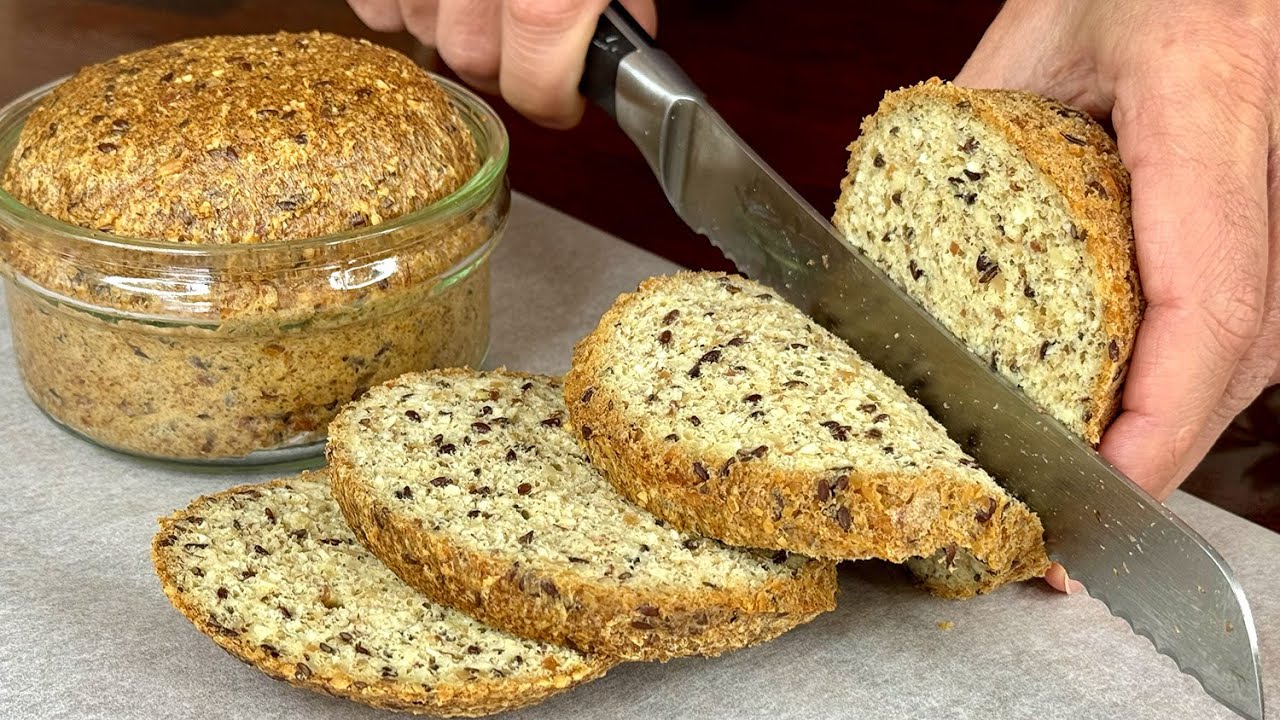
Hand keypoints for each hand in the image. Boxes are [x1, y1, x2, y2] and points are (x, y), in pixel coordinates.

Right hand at [348, 0, 656, 126]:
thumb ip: (620, 0)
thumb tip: (625, 39)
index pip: (537, 88)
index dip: (555, 102)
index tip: (568, 101)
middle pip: (474, 64)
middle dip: (506, 63)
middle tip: (529, 39)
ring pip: (422, 33)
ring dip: (452, 24)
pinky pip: (376, 5)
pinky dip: (400, 2)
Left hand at [957, 0, 1279, 592]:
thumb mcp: (1034, 33)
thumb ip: (978, 139)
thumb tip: (898, 250)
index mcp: (1210, 97)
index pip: (1208, 299)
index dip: (1157, 424)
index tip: (1092, 499)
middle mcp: (1279, 157)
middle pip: (1241, 351)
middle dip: (1155, 461)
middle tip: (1064, 544)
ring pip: (1259, 348)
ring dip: (1175, 432)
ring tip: (1088, 502)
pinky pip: (1256, 315)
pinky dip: (1192, 380)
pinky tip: (1133, 420)